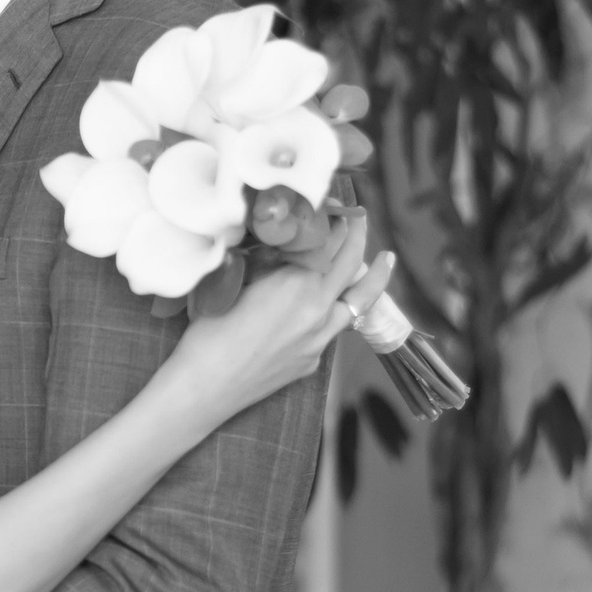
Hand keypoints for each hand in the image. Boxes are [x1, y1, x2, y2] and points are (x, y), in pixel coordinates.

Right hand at [187, 214, 391, 411]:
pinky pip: (332, 329)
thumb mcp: (236, 283)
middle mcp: (319, 311)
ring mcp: (320, 340)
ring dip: (372, 279)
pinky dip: (334, 310)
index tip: (335, 204)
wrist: (205, 388)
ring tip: (386, 261)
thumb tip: (281, 245)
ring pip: (358, 303)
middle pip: (352, 266)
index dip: (334, 218)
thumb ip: (267, 263)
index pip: (329, 241)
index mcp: (299, 284)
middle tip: (360, 218)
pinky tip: (324, 306)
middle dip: (358, 236)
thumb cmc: (210, 333)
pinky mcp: (312, 362)